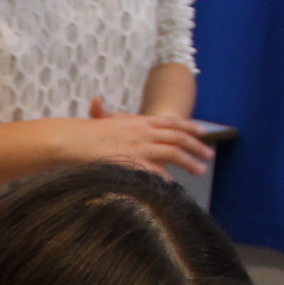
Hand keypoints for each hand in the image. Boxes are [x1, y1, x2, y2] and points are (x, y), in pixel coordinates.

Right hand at [60, 97, 213, 175]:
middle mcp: (144, 131)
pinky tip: (177, 184)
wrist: (73, 139)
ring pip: (173, 152)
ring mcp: (140, 146)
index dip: (187, 126)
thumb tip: (96, 100)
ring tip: (201, 170)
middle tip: (209, 154)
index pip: (169, 122)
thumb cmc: (83, 133)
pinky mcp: (134, 161)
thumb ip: (103, 113)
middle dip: (196, 145)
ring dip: (189, 161)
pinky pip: (157, 170)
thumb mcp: (98, 120)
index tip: (201, 132)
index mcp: (139, 121)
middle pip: (177, 136)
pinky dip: (168, 177)